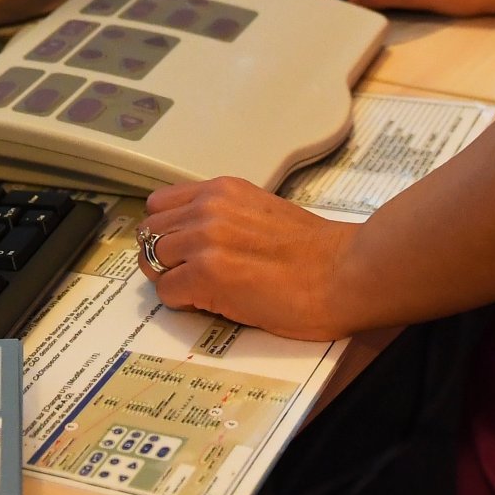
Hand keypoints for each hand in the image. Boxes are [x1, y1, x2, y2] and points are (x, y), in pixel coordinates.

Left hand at [135, 177, 365, 341]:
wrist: (344, 272)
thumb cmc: (316, 253)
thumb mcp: (259, 212)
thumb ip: (224, 216)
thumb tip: (197, 238)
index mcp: (221, 190)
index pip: (160, 204)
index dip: (166, 230)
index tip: (177, 247)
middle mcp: (208, 208)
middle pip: (149, 232)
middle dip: (163, 256)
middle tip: (186, 275)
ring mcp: (204, 241)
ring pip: (152, 261)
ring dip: (170, 279)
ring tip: (198, 290)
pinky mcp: (207, 275)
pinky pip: (167, 291)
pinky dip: (181, 302)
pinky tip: (209, 304)